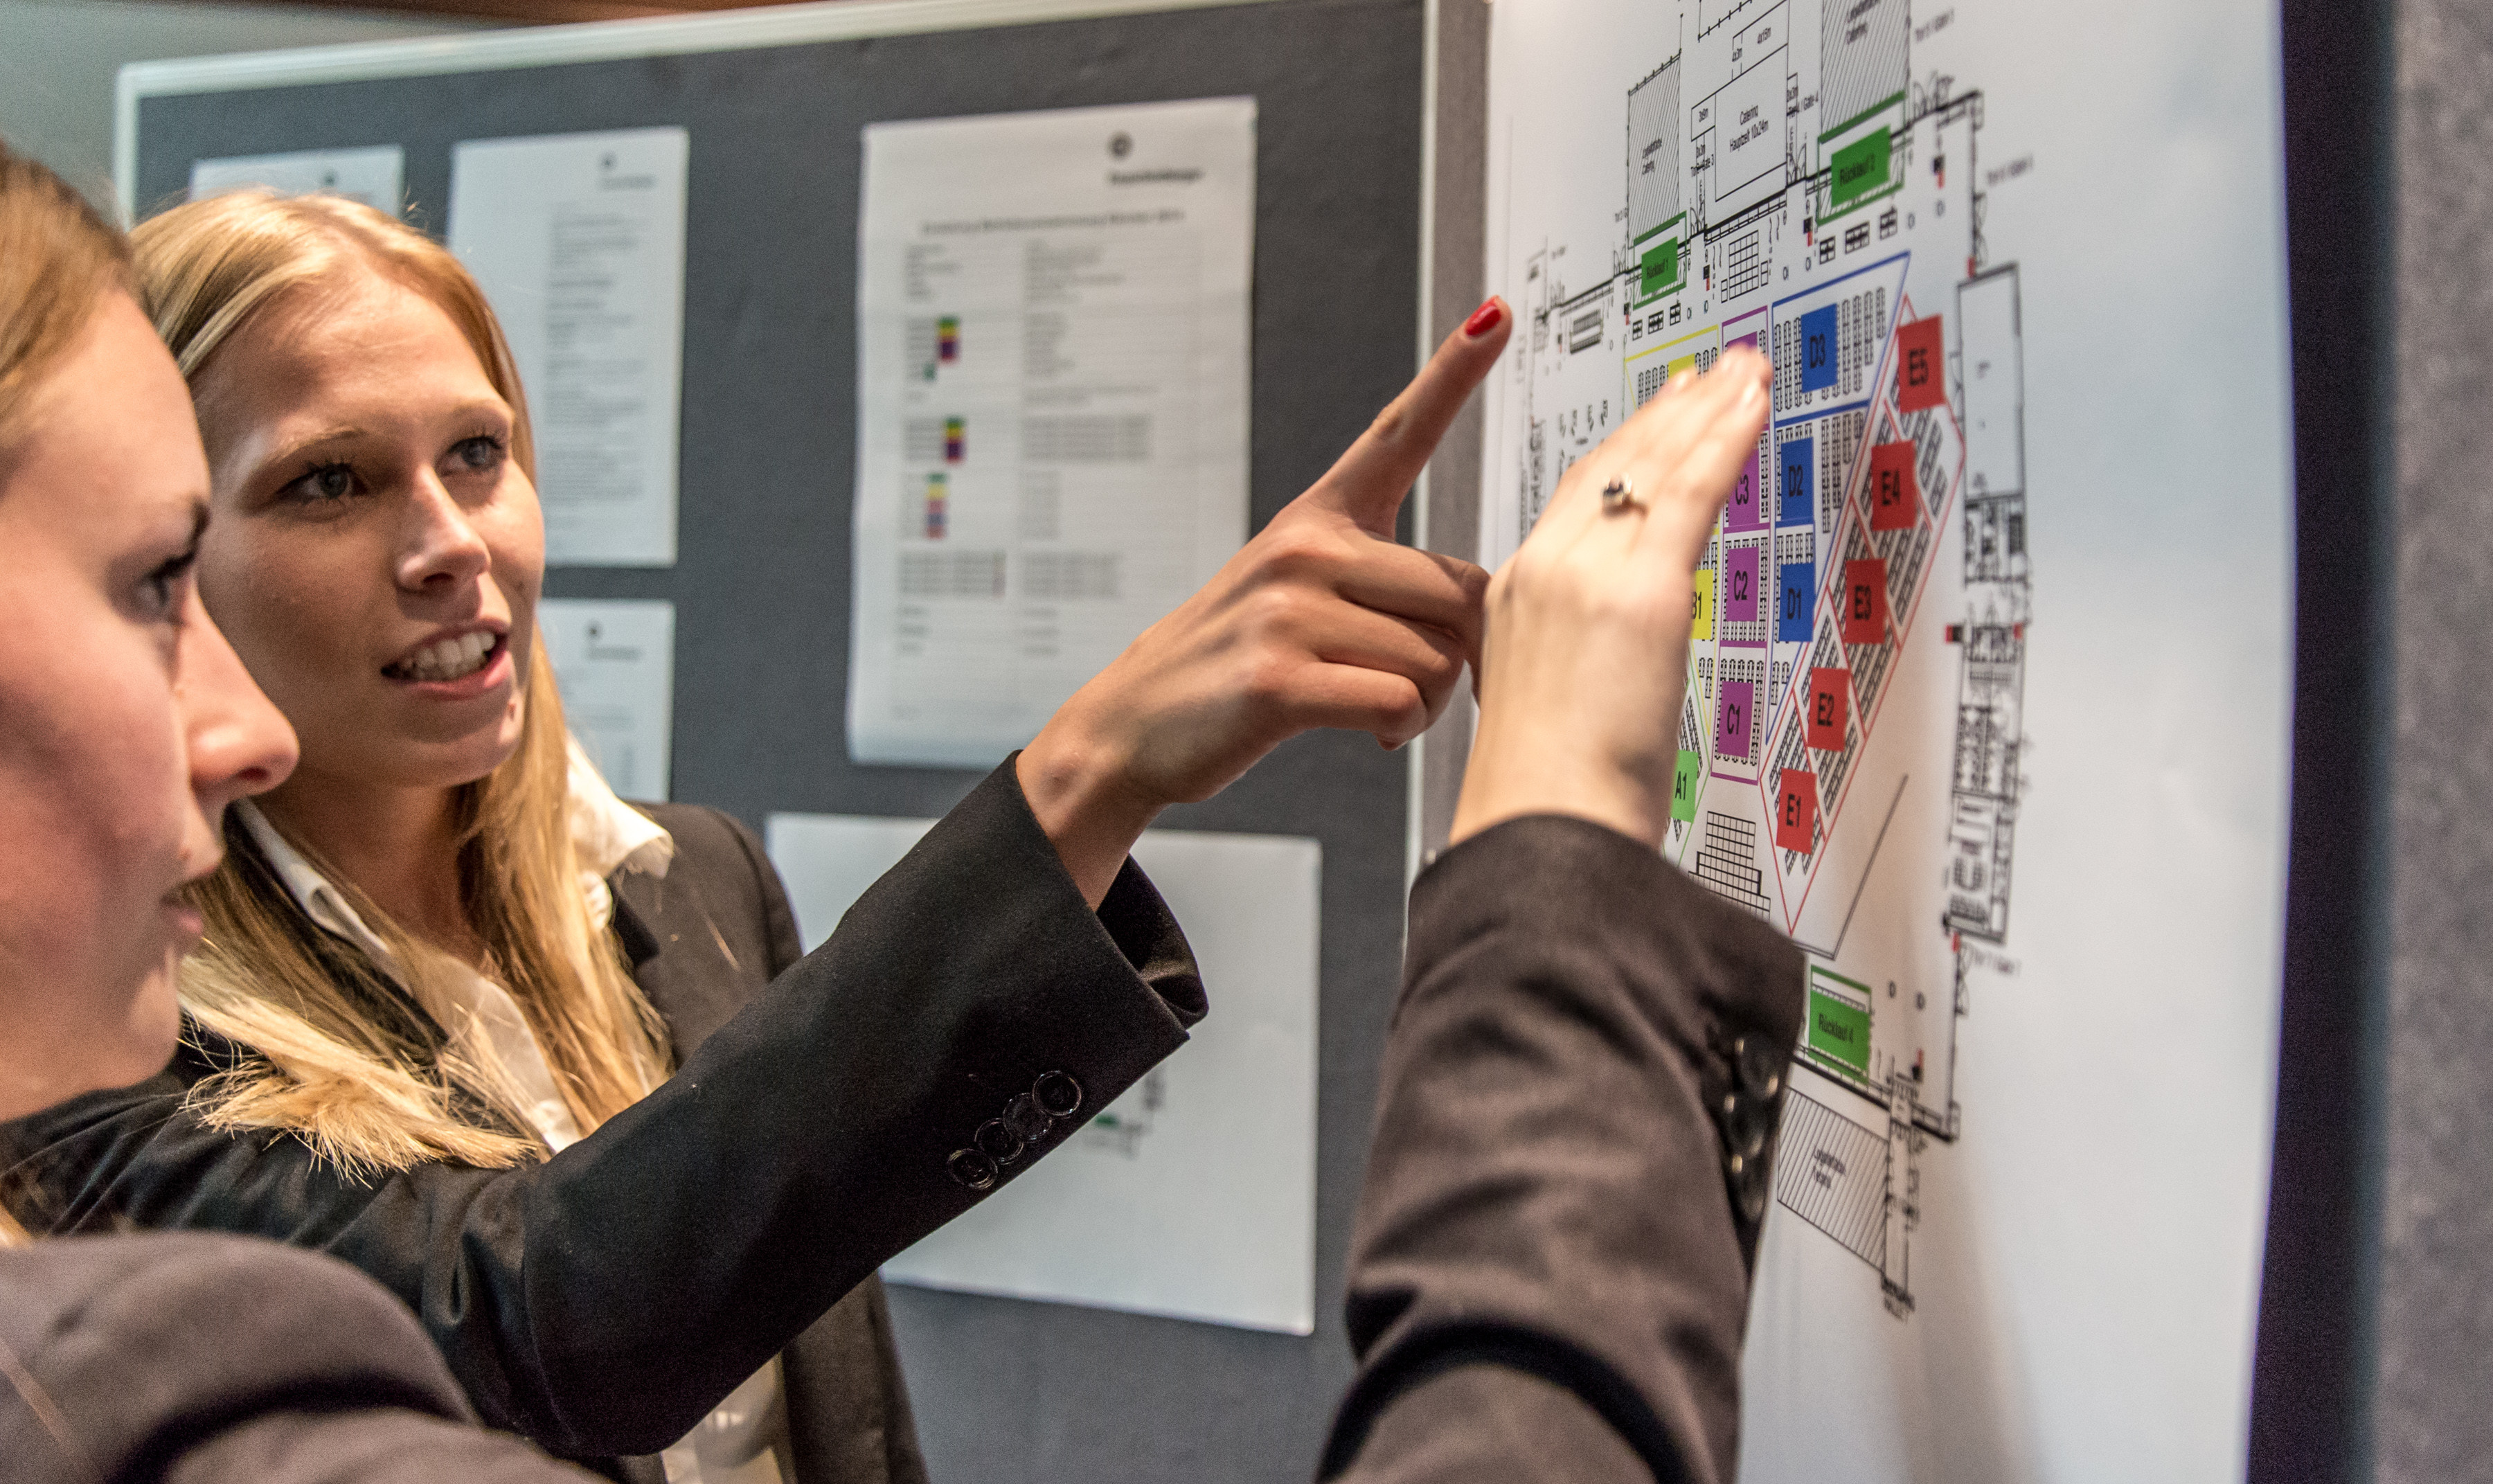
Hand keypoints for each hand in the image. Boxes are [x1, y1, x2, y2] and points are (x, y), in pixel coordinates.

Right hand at [1020, 299, 1514, 904]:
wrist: (1132, 723)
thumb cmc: (1234, 663)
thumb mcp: (1295, 592)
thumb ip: (1378, 581)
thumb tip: (1478, 614)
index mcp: (1317, 519)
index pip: (1397, 433)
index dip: (1452, 374)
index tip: (1497, 313)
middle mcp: (1305, 549)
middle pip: (1461, 595)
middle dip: (1461, 656)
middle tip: (1423, 684)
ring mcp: (1289, 611)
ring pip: (1436, 659)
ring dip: (1429, 703)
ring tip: (1381, 711)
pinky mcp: (1279, 679)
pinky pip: (1399, 701)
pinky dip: (1401, 729)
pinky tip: (1370, 733)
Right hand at [1451, 347, 1772, 850]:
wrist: (1539, 833)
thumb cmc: (1549, 803)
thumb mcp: (1549, 712)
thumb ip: (1582, 669)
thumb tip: (1625, 674)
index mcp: (1514, 600)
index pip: (1576, 500)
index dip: (1621, 451)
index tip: (1655, 418)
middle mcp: (1541, 570)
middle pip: (1611, 467)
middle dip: (1667, 413)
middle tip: (1710, 373)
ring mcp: (1585, 574)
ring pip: (1652, 466)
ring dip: (1705, 410)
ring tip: (1744, 372)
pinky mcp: (1638, 589)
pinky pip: (1690, 490)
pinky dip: (1724, 438)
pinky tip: (1751, 406)